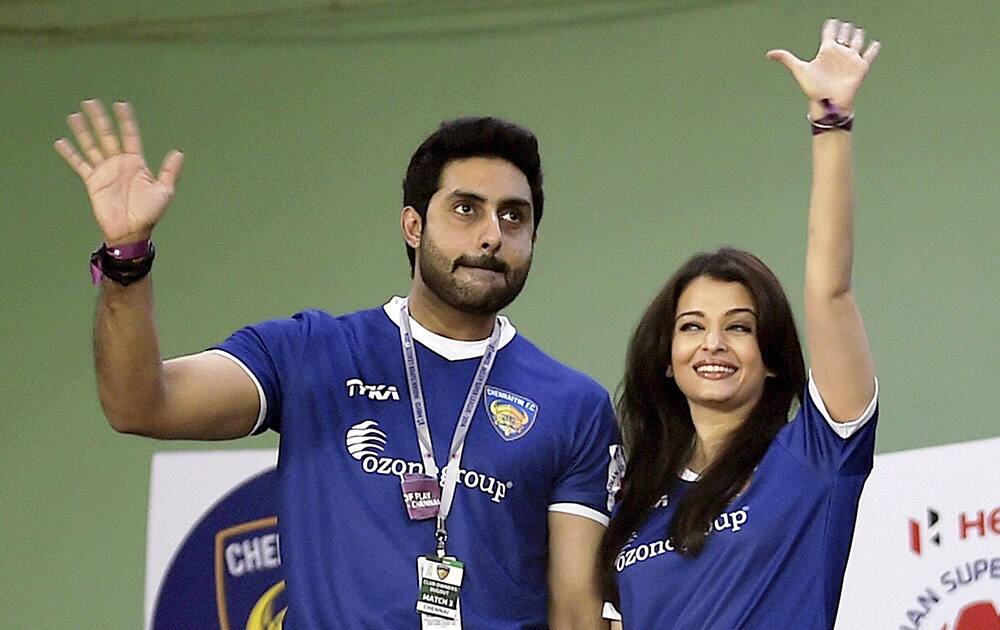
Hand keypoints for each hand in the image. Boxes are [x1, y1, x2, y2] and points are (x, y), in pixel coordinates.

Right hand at [55, 100, 182, 246]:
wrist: (131, 231)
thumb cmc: (150, 213)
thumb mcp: (164, 191)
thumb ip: (169, 171)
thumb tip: (178, 152)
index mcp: (136, 163)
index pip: (130, 135)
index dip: (126, 120)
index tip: (121, 104)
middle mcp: (119, 163)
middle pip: (107, 135)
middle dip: (100, 119)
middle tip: (91, 101)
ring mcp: (105, 171)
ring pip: (92, 145)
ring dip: (83, 131)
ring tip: (75, 115)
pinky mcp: (93, 181)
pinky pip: (80, 164)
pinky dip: (70, 154)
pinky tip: (61, 142)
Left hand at [766, 19, 880, 114]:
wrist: (827, 103)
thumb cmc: (813, 89)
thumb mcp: (799, 70)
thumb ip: (786, 58)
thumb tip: (769, 54)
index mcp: (825, 51)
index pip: (829, 33)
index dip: (830, 25)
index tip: (831, 20)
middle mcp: (838, 53)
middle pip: (844, 35)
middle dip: (845, 28)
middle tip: (844, 24)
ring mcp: (850, 59)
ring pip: (857, 41)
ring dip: (858, 35)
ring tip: (858, 30)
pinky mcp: (860, 67)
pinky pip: (869, 55)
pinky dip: (873, 48)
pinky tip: (875, 43)